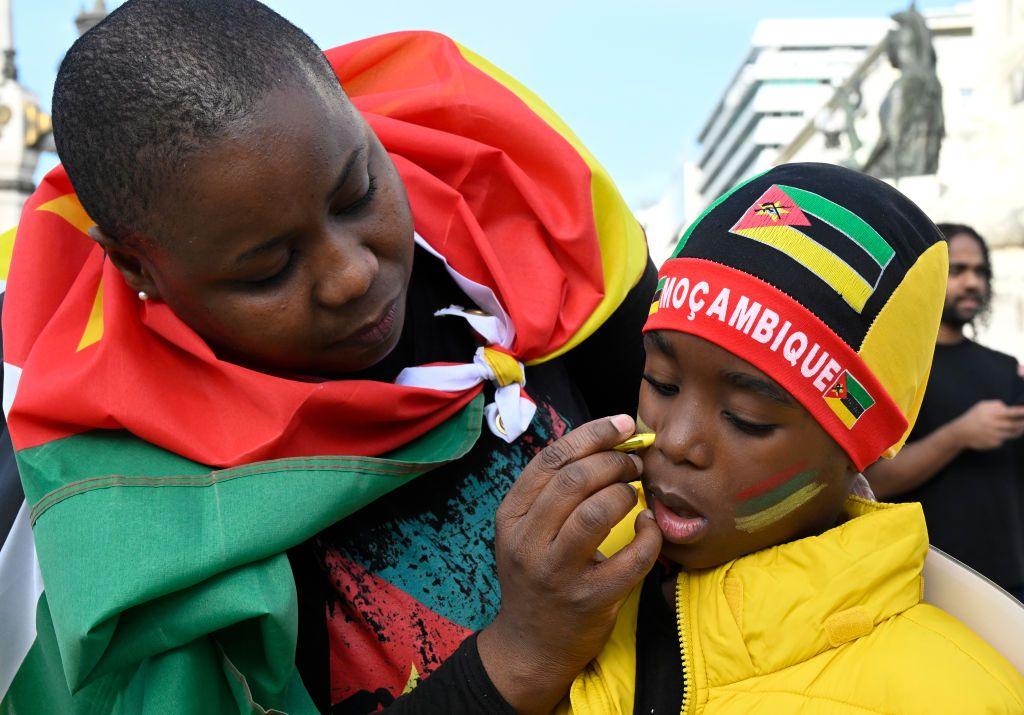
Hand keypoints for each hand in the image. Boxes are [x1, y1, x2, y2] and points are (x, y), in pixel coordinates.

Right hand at [477, 415, 661, 713]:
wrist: (530, 645)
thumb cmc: (536, 577)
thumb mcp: (525, 531)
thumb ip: (551, 492)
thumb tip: (601, 443)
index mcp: (510, 517)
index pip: (551, 461)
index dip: (592, 435)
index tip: (623, 426)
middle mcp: (527, 543)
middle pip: (574, 481)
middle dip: (614, 462)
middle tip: (634, 463)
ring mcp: (557, 573)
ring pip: (596, 512)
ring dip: (625, 492)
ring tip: (636, 491)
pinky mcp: (589, 600)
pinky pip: (631, 558)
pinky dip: (648, 535)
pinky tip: (648, 527)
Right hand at [952, 400, 1023, 450]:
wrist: (961, 432)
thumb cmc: (974, 416)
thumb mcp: (982, 406)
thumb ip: (996, 405)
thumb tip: (1010, 407)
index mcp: (992, 414)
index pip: (1010, 412)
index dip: (1020, 412)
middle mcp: (994, 425)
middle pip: (1015, 425)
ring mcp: (995, 436)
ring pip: (1013, 433)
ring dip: (1018, 430)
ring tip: (1020, 427)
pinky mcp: (994, 444)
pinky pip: (1004, 439)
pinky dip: (1004, 436)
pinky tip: (996, 433)